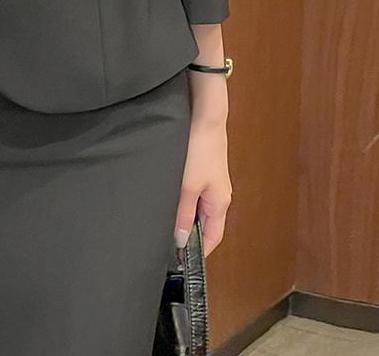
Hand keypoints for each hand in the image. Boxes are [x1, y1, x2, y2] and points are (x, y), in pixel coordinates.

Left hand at [174, 114, 231, 257]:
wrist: (204, 114)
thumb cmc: (199, 150)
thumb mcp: (187, 185)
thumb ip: (183, 213)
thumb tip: (181, 241)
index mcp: (220, 203)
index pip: (213, 238)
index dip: (198, 252)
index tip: (179, 262)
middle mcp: (217, 195)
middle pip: (203, 224)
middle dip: (186, 235)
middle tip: (161, 243)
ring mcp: (208, 181)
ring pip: (194, 208)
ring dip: (180, 216)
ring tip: (158, 222)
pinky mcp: (199, 168)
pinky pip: (189, 193)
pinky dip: (178, 200)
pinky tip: (162, 197)